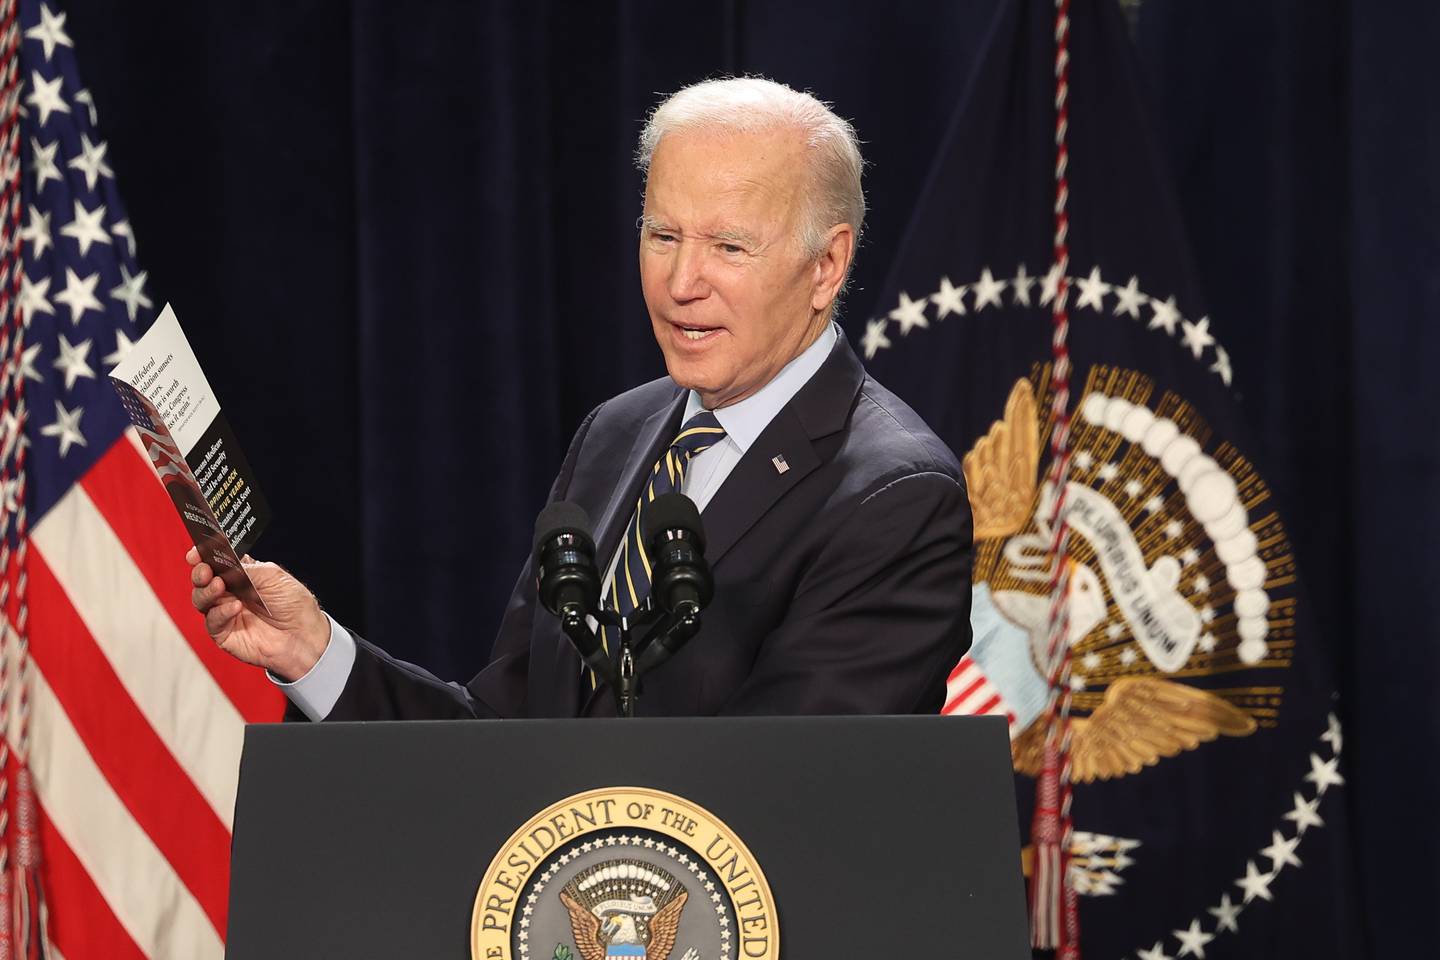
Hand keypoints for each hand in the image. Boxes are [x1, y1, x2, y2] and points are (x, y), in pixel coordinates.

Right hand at [187, 547, 330, 680]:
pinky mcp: (224, 633)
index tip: (196, 553)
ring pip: (201, 599)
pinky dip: (221, 612)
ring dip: (207, 591)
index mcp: (241, 574)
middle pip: (203, 579)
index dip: (203, 555)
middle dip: (200, 573)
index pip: (215, 561)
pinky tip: (235, 607)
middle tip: (206, 571)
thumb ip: (246, 568)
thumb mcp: (273, 576)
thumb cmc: (294, 604)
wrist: (304, 635)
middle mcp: (230, 592)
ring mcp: (225, 612)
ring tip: (219, 586)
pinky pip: (212, 621)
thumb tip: (224, 562)